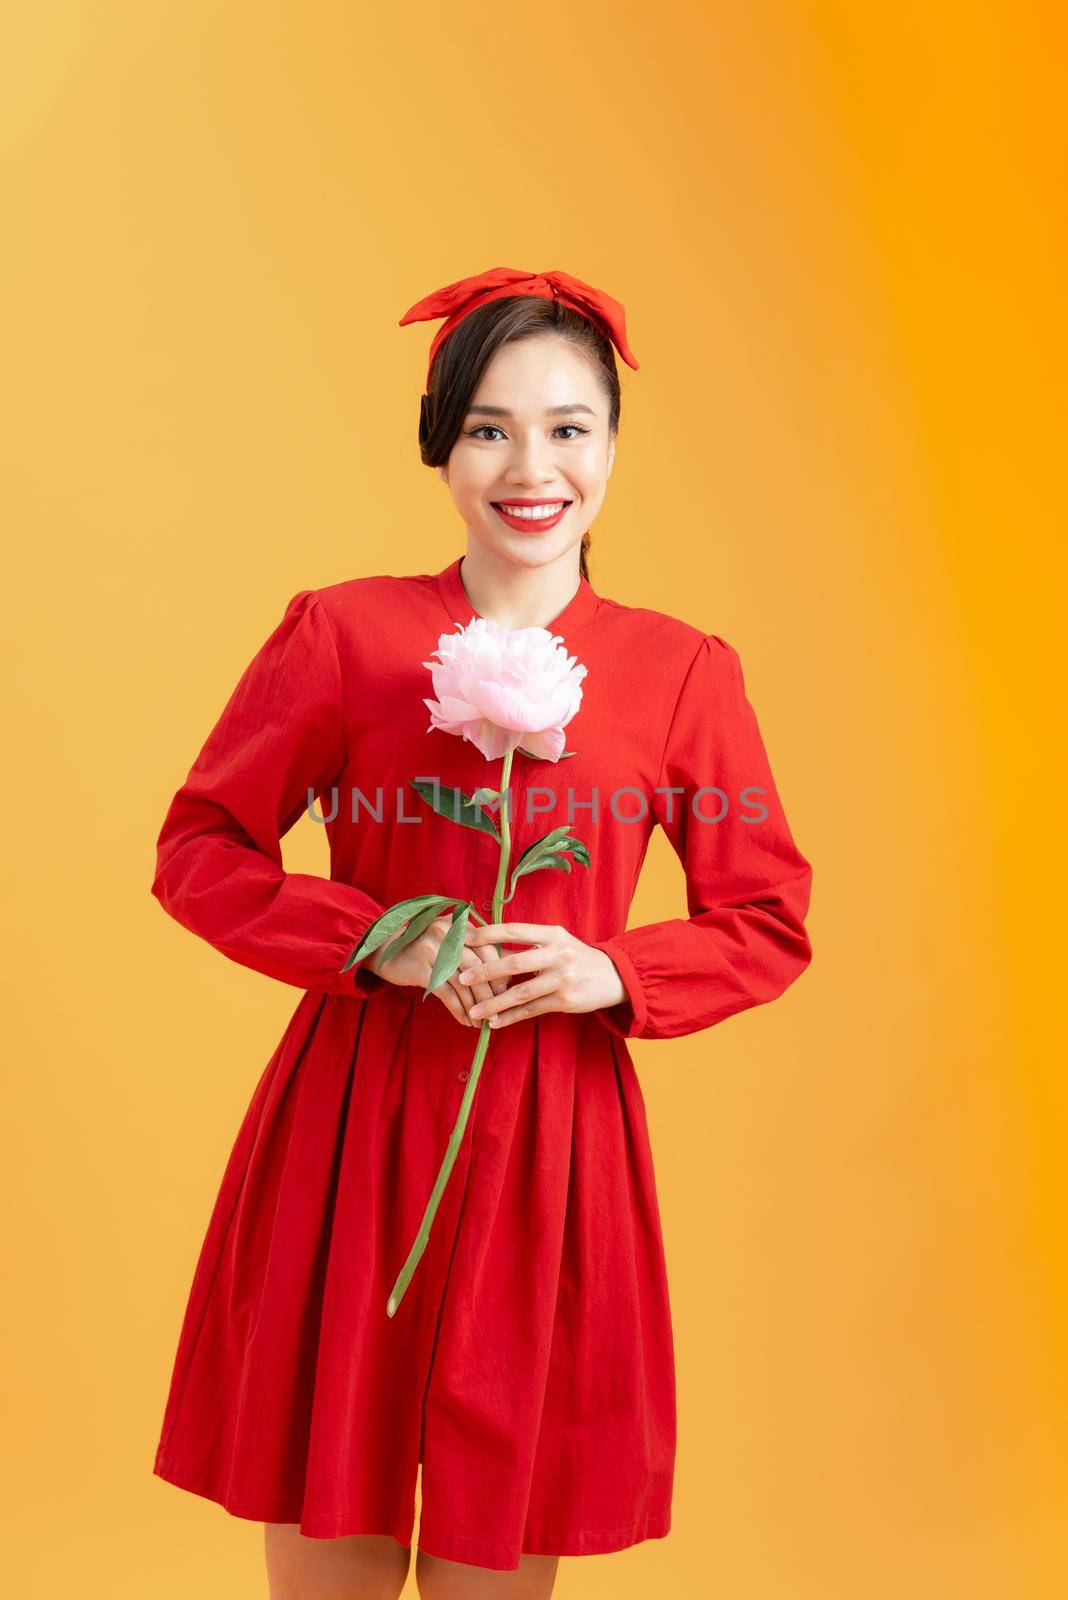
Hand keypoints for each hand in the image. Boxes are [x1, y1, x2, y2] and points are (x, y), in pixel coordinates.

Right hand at [369, 914, 507, 1027]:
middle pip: (477, 967)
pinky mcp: (421, 969)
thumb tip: (507, 977)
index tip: (505, 991)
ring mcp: (433, 950)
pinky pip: (447, 994)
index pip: (487, 948)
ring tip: (482, 1022)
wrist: (385, 949)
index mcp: (458, 925)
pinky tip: (465, 1021)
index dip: (498, 971)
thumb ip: (474, 952)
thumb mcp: (449, 942)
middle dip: (489, 993)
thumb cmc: (426, 948)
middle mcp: (447, 934)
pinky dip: (459, 1010)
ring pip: (463, 984)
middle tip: (496, 1011)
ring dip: (475, 1007)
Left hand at [456, 921, 627, 1030]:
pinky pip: (531, 1010)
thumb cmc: (575, 956)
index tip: (465, 938)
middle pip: (515, 963)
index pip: (515, 930)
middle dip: (486, 971)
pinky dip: (511, 1017)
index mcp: (553, 934)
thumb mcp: (556, 942)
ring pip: (521, 992)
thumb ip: (527, 943)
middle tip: (462, 978)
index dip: (489, 934)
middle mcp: (558, 954)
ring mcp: (562, 979)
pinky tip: (494, 1022)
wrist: (613, 976)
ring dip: (494, 1003)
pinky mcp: (565, 1001)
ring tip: (474, 1011)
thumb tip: (486, 945)